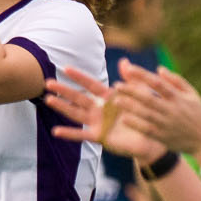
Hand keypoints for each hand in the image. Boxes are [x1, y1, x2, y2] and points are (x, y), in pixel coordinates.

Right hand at [45, 65, 169, 161]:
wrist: (152, 139)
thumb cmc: (146, 115)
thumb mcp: (140, 93)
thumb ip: (131, 79)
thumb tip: (124, 61)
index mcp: (108, 97)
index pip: (90, 84)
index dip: (79, 77)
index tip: (65, 68)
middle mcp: (99, 109)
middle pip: (78, 97)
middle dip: (64, 90)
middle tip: (47, 82)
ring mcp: (98, 123)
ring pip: (76, 114)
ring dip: (62, 107)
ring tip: (48, 100)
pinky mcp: (99, 137)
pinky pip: (82, 134)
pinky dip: (69, 133)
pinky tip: (56, 131)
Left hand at [110, 60, 200, 156]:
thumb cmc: (199, 114)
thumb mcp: (193, 94)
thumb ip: (176, 80)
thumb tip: (158, 69)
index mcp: (178, 97)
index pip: (157, 82)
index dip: (142, 75)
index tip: (129, 68)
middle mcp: (171, 110)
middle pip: (147, 98)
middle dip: (131, 91)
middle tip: (116, 85)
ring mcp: (167, 124)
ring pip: (145, 113)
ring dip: (129, 106)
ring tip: (116, 100)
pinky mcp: (163, 137)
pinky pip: (147, 129)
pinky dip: (136, 124)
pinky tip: (124, 118)